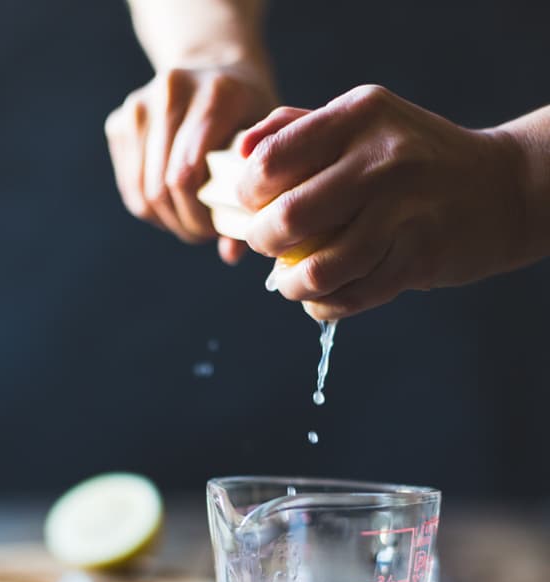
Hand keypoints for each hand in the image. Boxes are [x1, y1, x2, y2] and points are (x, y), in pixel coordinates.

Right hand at [105, 63, 275, 263]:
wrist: (215, 68)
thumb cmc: (252, 117)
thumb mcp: (268, 147)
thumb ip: (254, 196)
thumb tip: (230, 255)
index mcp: (216, 95)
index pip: (188, 174)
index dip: (200, 216)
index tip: (217, 229)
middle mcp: (172, 92)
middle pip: (163, 187)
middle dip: (184, 223)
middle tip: (204, 232)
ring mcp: (139, 105)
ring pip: (143, 192)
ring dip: (168, 220)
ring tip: (191, 221)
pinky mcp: (120, 122)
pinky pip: (131, 188)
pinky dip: (152, 209)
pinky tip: (174, 205)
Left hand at [237, 86, 522, 318]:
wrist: (498, 189)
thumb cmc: (413, 158)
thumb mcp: (363, 122)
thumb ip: (298, 128)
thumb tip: (240, 152)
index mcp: (358, 117)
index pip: (271, 162)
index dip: (247, 194)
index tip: (253, 206)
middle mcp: (382, 160)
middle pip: (288, 218)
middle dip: (262, 242)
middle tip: (268, 245)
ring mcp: (404, 212)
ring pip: (319, 269)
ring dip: (292, 286)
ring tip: (291, 282)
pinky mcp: (419, 258)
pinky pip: (352, 296)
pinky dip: (324, 306)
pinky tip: (321, 299)